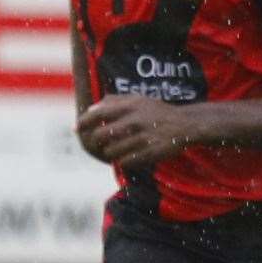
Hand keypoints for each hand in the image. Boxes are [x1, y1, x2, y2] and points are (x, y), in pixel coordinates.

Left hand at [77, 93, 192, 166]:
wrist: (185, 125)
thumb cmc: (156, 112)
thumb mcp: (138, 100)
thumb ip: (114, 101)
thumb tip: (90, 108)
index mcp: (131, 105)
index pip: (98, 113)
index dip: (84, 122)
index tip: (76, 128)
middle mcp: (136, 120)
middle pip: (101, 135)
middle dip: (95, 141)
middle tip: (96, 144)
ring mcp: (143, 137)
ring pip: (111, 151)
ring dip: (109, 153)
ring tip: (113, 150)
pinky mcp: (150, 153)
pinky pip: (125, 162)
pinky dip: (121, 161)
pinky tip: (125, 157)